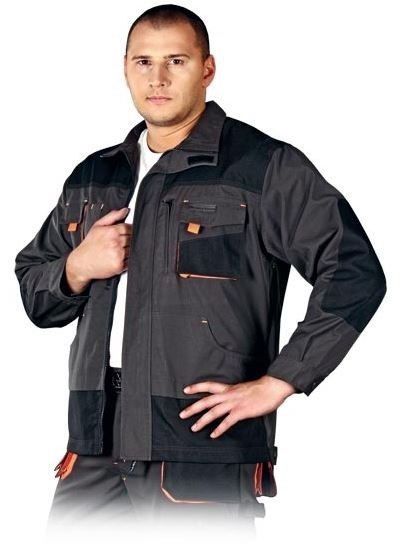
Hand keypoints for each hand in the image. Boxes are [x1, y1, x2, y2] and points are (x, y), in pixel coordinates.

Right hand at [65, 207, 130, 293]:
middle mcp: (116, 243)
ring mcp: (118, 254)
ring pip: (132, 249)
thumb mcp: (97, 226)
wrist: (80, 263)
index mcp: (111, 231)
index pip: (129, 228)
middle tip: (119, 243)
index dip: (128, 230)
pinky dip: (127, 259)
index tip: (124, 234)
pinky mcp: (119, 265)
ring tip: (117, 251)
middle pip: (132, 238)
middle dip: (128, 240)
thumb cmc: (89, 245)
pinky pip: (130, 260)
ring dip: (129, 250)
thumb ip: (112, 216)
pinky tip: (118, 258)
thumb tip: (125, 210)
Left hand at [179, 375, 295, 438]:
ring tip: (194, 428)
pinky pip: (227, 421)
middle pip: (206, 401)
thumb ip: (233, 394)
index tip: (185, 390)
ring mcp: (234, 403)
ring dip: (202, 421)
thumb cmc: (260, 389)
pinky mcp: (241, 411)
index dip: (196, 387)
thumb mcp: (242, 389)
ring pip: (214, 412)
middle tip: (182, 414)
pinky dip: (219, 429)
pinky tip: (214, 435)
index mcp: (228, 388)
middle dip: (193, 408)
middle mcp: (228, 395)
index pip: (208, 386)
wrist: (272, 387)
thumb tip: (228, 400)